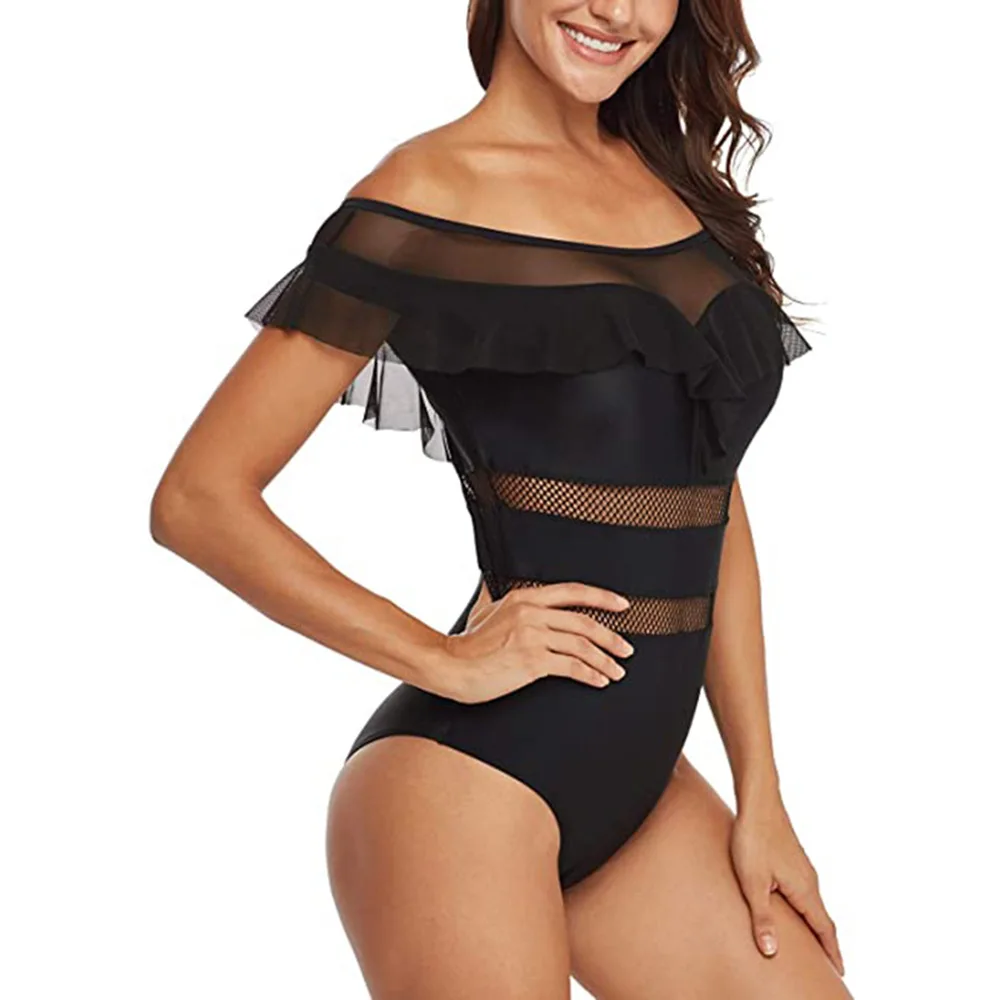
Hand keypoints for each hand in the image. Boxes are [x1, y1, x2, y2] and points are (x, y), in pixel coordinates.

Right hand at [435, 582, 634, 703]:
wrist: (451, 666)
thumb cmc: (468, 643)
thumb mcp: (483, 609)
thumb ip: (496, 596)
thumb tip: (489, 579)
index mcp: (524, 597)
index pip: (573, 591)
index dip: (602, 597)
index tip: (623, 605)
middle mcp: (531, 612)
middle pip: (584, 621)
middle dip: (611, 637)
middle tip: (627, 649)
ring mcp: (532, 636)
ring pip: (582, 645)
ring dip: (605, 660)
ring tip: (617, 671)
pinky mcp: (532, 661)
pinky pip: (571, 667)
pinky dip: (590, 675)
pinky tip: (599, 681)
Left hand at [730, 795, 844, 975]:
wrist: (758, 802)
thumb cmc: (753, 840)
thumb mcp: (753, 883)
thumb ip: (762, 918)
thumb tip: (771, 952)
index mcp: (805, 890)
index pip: (824, 929)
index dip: (832, 952)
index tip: (840, 972)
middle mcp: (809, 880)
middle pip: (822, 918)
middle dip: (827, 943)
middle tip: (831, 965)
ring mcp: (802, 868)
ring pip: (813, 904)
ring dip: (816, 925)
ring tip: (813, 943)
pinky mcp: (792, 858)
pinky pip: (804, 891)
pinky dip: (806, 908)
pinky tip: (794, 908)